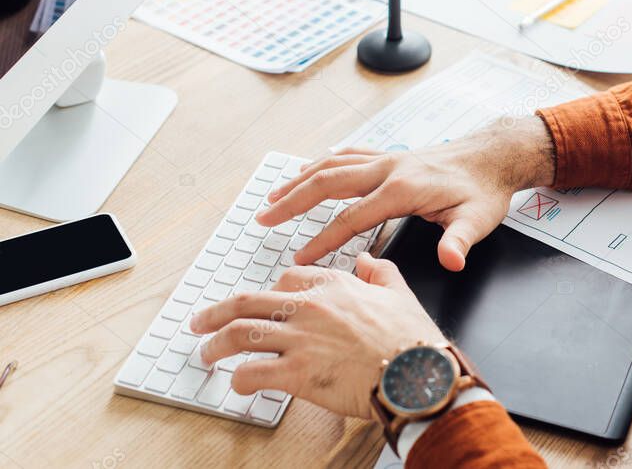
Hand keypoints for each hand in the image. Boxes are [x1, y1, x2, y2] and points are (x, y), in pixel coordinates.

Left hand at [190, 254, 444, 419]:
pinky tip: (237, 384)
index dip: (270, 291)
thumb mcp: (400, 292)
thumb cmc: (411, 339)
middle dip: (216, 313)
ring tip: (206, 354)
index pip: (287, 278)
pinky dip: (238, 379)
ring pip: (239, 333)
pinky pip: (253, 372)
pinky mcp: (298, 373)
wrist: (417, 374)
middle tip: (200, 322)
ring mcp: (300, 339)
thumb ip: (380, 271)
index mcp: (333, 285)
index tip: (261, 304)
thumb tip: (367, 260)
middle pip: (247, 301)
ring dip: (215, 344)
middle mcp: (310, 306)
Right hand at [255, 116, 555, 270]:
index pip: (352, 219)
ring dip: (299, 180)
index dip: (323, 240)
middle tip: (263, 219)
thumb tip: (450, 262)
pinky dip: (321, 163)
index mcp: (403, 189)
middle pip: (328, 182)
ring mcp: (387, 158)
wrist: (493, 156)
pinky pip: (346, 156)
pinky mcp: (389, 155)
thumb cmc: (485, 191)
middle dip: (293, 202)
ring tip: (272, 197)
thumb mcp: (479, 220)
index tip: (299, 258)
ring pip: (332, 165)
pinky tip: (305, 171)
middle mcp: (388, 168)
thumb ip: (460, 241)